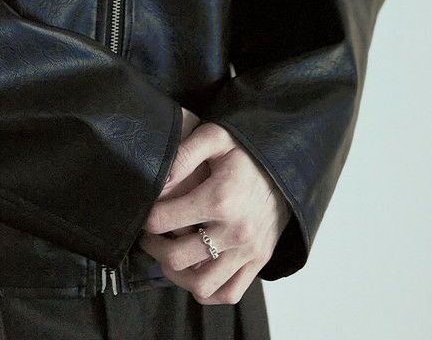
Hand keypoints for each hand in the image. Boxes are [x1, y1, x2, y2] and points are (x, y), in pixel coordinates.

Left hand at [139, 113, 292, 304]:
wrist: (286, 166)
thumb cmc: (245, 151)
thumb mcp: (213, 138)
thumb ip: (183, 156)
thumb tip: (157, 180)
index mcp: (219, 198)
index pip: (163, 220)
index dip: (146, 217)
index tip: (146, 212)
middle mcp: (234, 231)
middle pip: (177, 257)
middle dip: (154, 248)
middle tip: (150, 236)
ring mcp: (248, 251)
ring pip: (201, 285)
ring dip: (178, 275)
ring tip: (171, 256)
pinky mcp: (258, 261)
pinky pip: (229, 293)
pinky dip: (208, 290)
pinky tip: (196, 270)